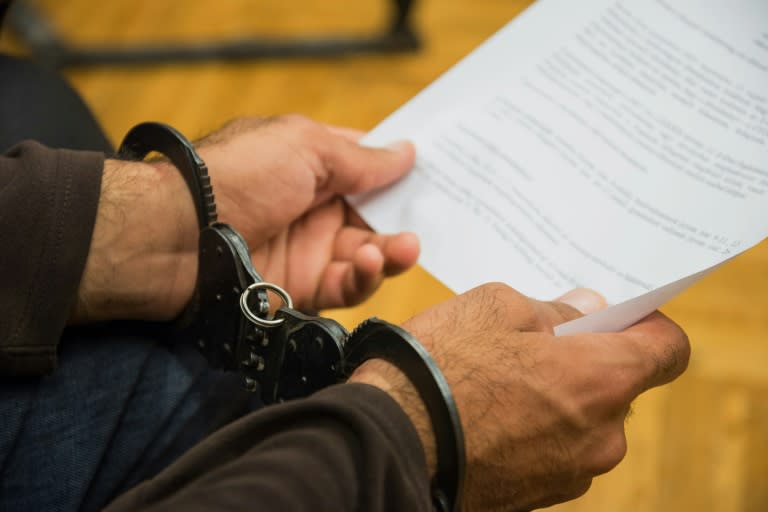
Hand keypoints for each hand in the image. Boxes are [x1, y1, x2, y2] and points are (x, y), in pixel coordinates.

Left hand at [73, 115, 418, 321]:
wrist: (179, 235)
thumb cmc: (239, 175)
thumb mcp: (304, 148)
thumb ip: (360, 158)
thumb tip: (408, 151)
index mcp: (312, 164)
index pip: (368, 166)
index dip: (402, 171)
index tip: (439, 176)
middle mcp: (315, 207)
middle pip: (377, 216)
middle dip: (406, 219)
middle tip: (431, 222)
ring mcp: (311, 249)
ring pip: (370, 255)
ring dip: (393, 252)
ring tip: (404, 247)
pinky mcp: (305, 288)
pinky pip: (349, 286)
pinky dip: (366, 276)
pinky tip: (371, 262)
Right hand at [350, 284, 689, 510]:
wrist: (391, 438)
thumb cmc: (442, 363)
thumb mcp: (495, 306)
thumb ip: (555, 310)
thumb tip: (586, 312)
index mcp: (603, 379)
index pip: (669, 349)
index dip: (648, 326)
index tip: (618, 318)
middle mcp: (602, 435)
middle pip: (621, 386)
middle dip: (588, 361)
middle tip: (535, 343)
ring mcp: (572, 473)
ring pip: (585, 422)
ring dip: (560, 398)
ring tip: (500, 382)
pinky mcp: (539, 497)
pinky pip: (556, 451)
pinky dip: (537, 430)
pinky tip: (489, 415)